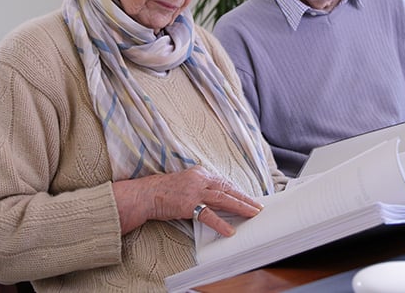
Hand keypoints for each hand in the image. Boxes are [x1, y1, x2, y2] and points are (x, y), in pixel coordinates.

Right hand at [112, 165, 262, 236]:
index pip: (224, 183)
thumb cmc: (164, 190)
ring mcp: (194, 191)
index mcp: (200, 173)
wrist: (146, 194)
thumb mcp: (186, 182)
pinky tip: (230, 231)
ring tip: (253, 214)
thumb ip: (201, 186)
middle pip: (228, 189)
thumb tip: (217, 196)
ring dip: (240, 207)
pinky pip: (208, 215)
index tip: (249, 198)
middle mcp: (200, 179)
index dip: (238, 191)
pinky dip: (221, 223)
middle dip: (245, 198)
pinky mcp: (188, 204)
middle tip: (258, 207)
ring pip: (223, 199)